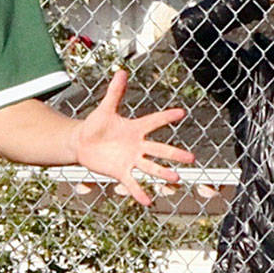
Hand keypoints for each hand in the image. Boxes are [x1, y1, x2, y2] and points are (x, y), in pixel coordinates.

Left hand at [72, 69, 194, 206]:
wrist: (82, 143)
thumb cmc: (95, 125)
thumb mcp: (104, 109)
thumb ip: (115, 92)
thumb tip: (121, 70)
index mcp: (135, 128)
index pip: (154, 121)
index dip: (166, 117)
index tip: (181, 113)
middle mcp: (137, 145)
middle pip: (159, 149)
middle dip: (174, 154)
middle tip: (192, 158)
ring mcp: (130, 159)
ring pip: (150, 167)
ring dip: (162, 173)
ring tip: (176, 179)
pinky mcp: (120, 171)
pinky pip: (132, 182)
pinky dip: (139, 191)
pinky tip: (147, 202)